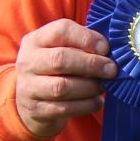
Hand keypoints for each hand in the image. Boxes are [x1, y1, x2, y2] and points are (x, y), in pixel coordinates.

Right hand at [15, 19, 115, 136]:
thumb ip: (83, 46)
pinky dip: (86, 105)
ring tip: (102, 87)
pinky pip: (65, 108)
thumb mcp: (63, 51)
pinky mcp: (36, 110)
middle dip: (91, 64)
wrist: (32, 103)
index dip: (86, 38)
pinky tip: (97, 101)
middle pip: (60, 59)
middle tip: (111, 70)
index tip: (105, 48)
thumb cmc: (57, 71)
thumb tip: (108, 50)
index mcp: (36, 40)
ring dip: (89, 87)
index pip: (60, 30)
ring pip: (61, 87)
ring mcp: (28, 87)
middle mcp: (28, 62)